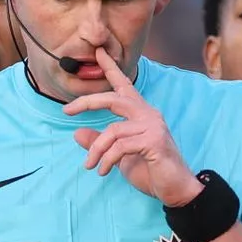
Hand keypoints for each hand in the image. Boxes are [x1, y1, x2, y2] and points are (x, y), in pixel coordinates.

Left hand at [64, 47, 202, 206]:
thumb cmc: (150, 170)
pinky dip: (107, 160)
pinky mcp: (154, 141)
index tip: (98, 52)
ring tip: (90, 166)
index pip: (124, 86)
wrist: (175, 189)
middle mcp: (148, 114)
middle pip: (113, 98)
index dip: (111, 68)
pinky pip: (119, 147)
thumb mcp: (118, 156)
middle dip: (87, 102)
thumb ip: (100, 143)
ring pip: (112, 130)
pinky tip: (103, 171)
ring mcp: (152, 127)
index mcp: (140, 114)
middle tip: (66, 111)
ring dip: (96, 151)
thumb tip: (77, 133)